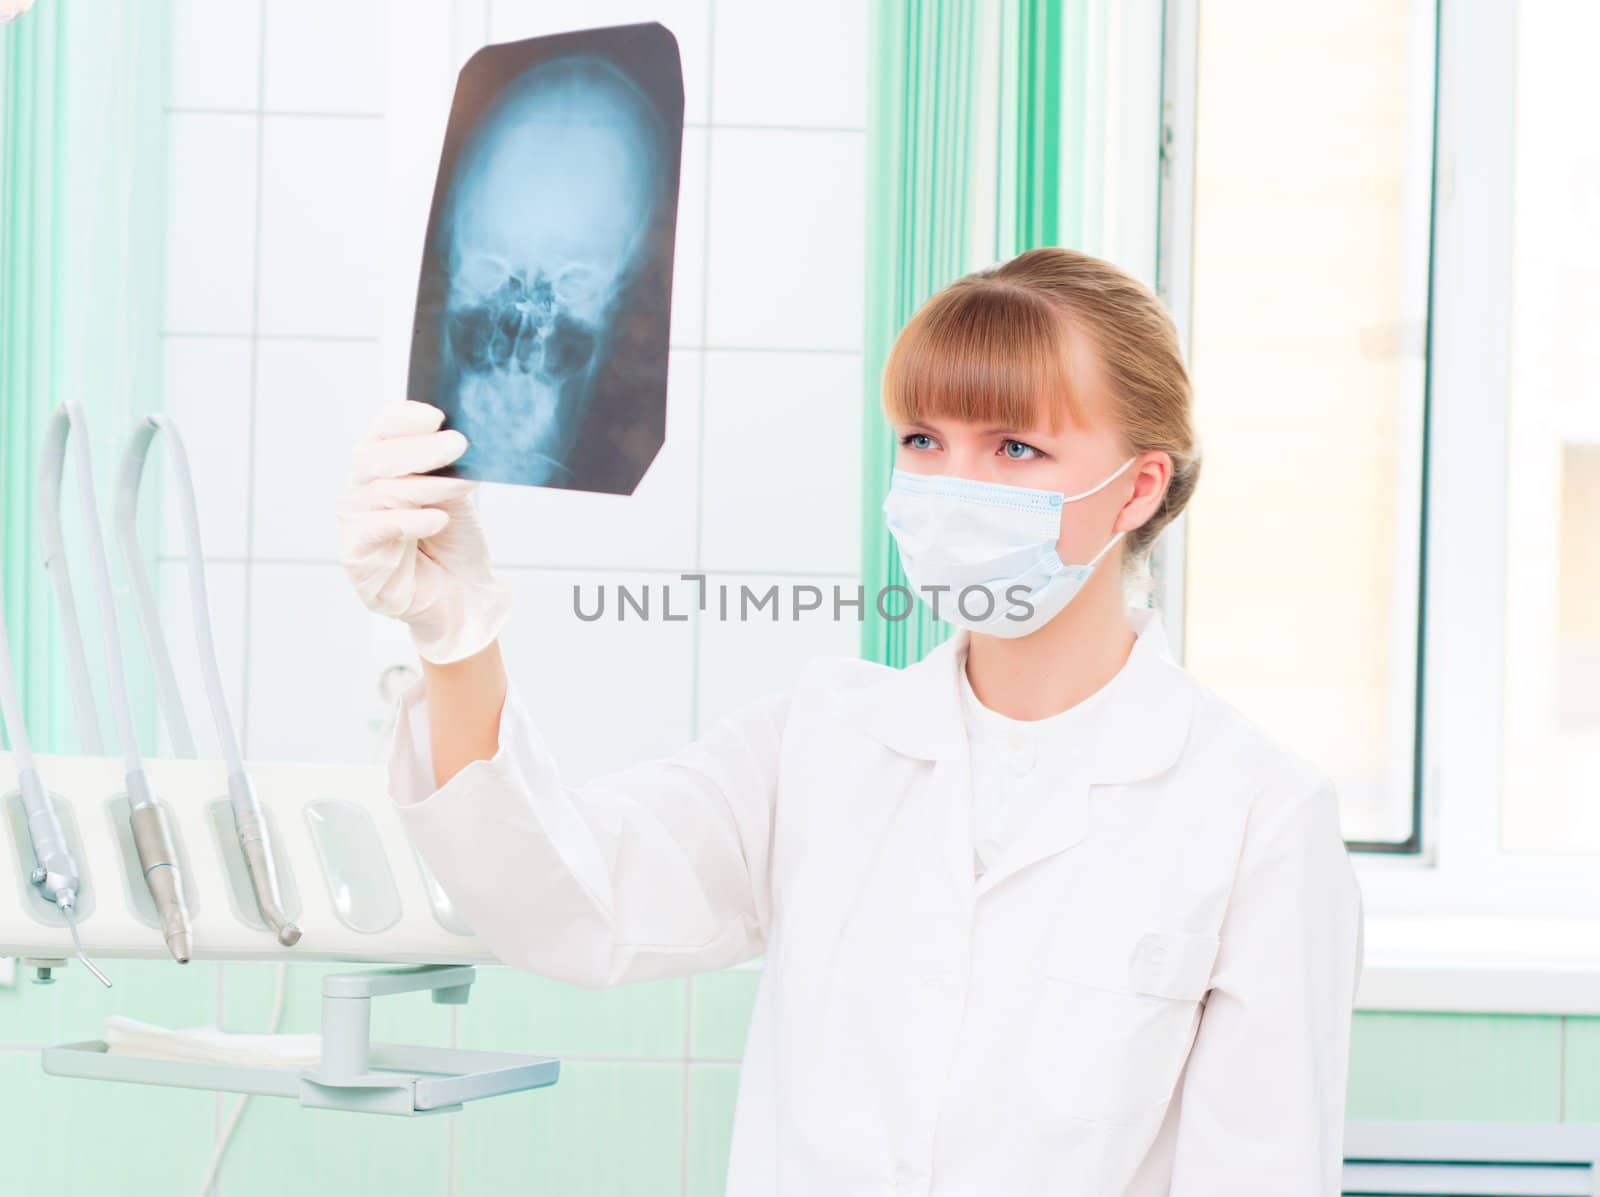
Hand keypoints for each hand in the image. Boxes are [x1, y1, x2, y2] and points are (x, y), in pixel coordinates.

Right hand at [337, 401, 512, 664]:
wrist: (462, 595)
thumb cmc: (454, 542)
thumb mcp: (455, 494)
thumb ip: (445, 466)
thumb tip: (455, 436)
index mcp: (382, 467)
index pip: (382, 431)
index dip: (403, 419)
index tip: (436, 415)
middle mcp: (361, 489)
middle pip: (375, 458)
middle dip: (419, 449)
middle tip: (458, 443)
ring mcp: (354, 522)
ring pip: (378, 492)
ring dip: (424, 485)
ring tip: (462, 483)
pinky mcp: (357, 556)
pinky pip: (375, 530)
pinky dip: (409, 521)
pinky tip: (438, 518)